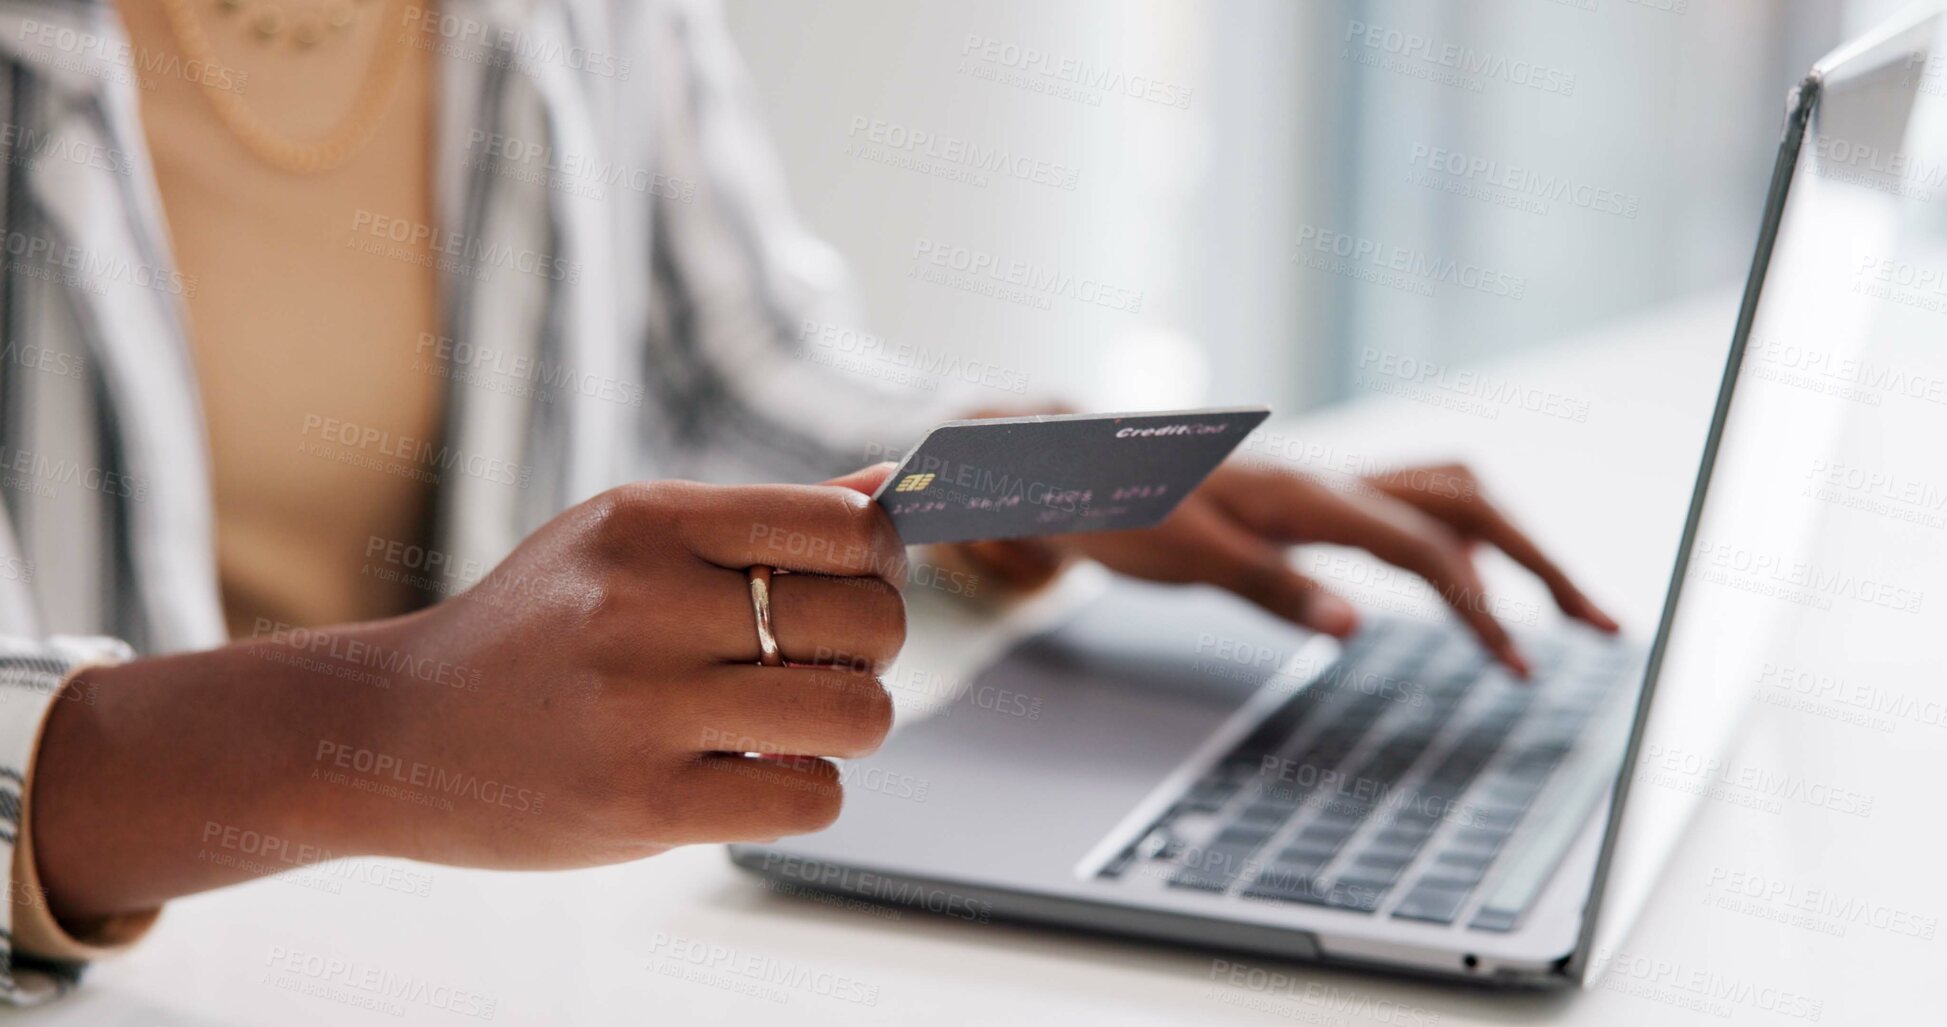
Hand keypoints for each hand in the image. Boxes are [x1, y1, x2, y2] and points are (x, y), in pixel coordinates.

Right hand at [33, 466, 907, 920]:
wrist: (393, 732)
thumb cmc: (537, 628)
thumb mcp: (625, 540)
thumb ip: (761, 520)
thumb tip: (890, 493)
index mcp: (648, 521)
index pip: (846, 528)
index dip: (883, 562)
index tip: (860, 586)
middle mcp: (645, 605)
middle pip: (870, 620)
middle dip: (872, 649)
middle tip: (821, 664)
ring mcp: (642, 709)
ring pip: (858, 713)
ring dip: (850, 725)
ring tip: (792, 722)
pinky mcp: (643, 806)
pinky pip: (812, 796)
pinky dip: (806, 789)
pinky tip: (751, 774)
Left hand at [951, 461, 1613, 676]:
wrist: (1075, 465)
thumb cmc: (1120, 510)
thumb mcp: (1185, 559)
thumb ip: (1272, 589)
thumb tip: (1355, 627)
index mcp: (1306, 495)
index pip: (1424, 547)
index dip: (1480, 605)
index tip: (1517, 665)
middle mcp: (1330, 478)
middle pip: (1469, 501)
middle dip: (1541, 562)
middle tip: (1604, 626)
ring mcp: (1327, 484)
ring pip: (1450, 493)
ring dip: (1512, 546)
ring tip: (1563, 609)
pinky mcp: (1315, 498)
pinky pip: (1413, 507)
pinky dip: (1463, 540)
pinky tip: (1475, 583)